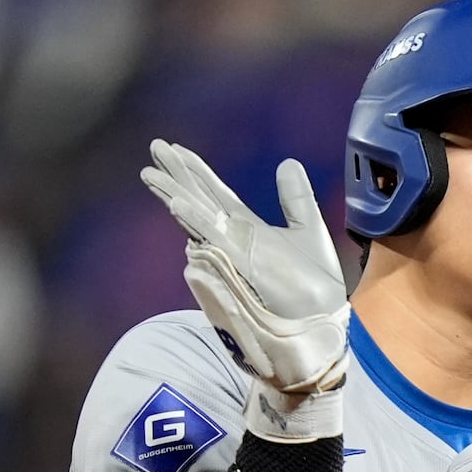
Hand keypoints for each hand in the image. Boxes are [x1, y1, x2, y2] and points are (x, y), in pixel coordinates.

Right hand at [141, 140, 348, 396]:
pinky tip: (178, 202)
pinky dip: (195, 221)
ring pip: (198, 218)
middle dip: (177, 176)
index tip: (175, 150)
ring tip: (151, 172)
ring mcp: (234, 253)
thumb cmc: (314, 287)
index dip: (197, 172)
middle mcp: (234, 240)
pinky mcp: (239, 266)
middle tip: (154, 147)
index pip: (216, 195)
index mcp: (248, 231)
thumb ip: (296, 198)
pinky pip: (212, 241)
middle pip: (200, 200)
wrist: (320, 324)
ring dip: (175, 194)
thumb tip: (287, 162)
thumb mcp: (309, 230)